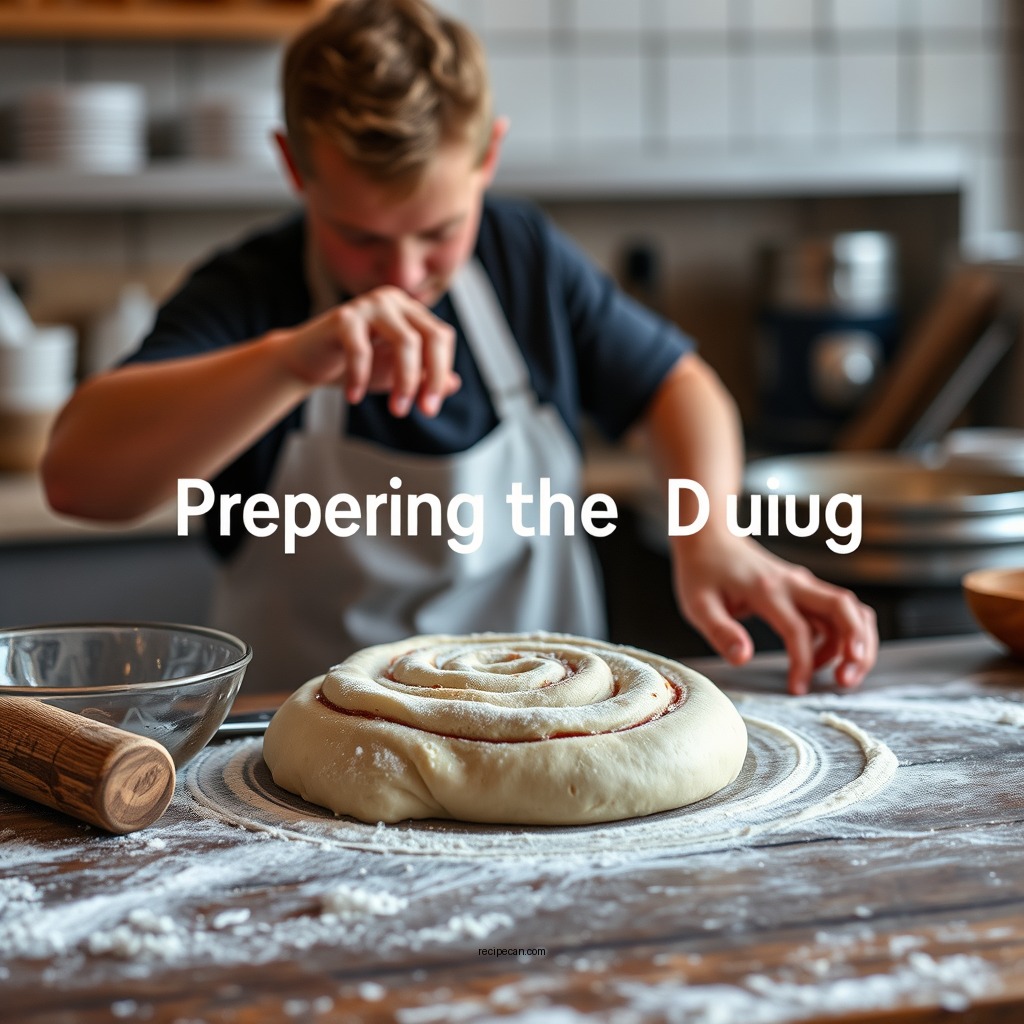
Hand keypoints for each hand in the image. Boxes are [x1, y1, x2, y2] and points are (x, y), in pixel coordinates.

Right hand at [273, 285, 460, 416]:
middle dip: (431, 378)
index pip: (441, 338)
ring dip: (405, 381)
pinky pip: (361, 349)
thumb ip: (425, 377)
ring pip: (405, 342)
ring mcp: (370, 304)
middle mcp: (394, 301)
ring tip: (397, 410)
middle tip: (423, 411)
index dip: (440, 373)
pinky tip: (354, 398)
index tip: (430, 407)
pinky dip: (360, 377)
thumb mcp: (395, 374)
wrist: (308, 361)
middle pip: (430, 337)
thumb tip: (455, 384)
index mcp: (411, 312)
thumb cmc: (356, 366)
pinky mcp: (343, 316)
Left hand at [669, 530, 876, 694]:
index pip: (798, 629)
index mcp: (766, 589)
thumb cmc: (702, 572)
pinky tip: (823, 659)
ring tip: (843, 676)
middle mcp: (793, 583)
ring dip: (857, 643)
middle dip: (856, 647)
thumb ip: (720, 632)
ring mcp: (803, 584)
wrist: (710, 537)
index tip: (797, 689)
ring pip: (850, 610)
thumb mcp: (698, 605)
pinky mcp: (806, 589)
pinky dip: (844, 636)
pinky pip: (839, 612)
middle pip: (844, 610)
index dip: (803, 663)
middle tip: (846, 681)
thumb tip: (743, 658)